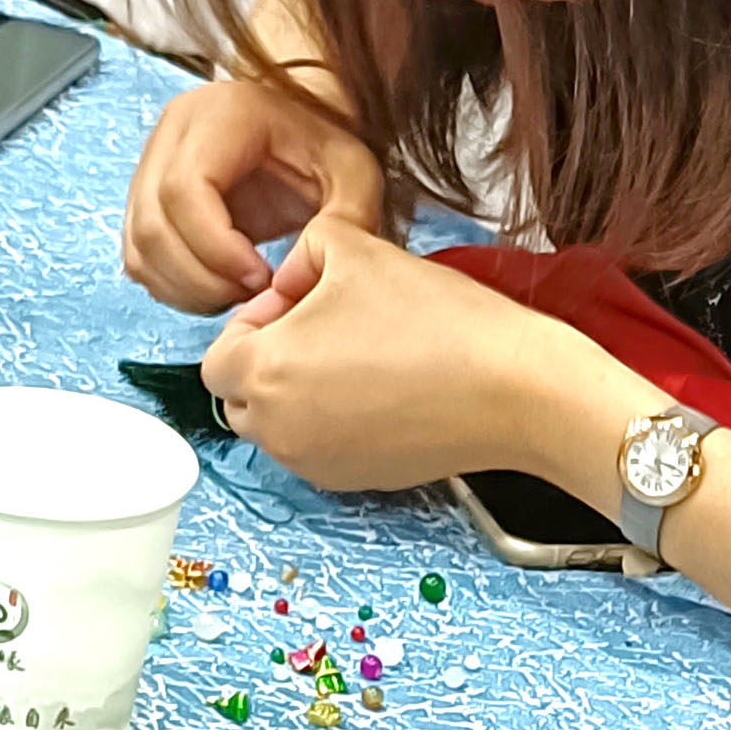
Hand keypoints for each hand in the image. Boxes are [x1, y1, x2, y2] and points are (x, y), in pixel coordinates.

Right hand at [123, 77, 385, 311]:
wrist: (302, 133)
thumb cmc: (326, 149)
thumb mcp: (356, 174)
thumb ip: (347, 220)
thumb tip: (296, 274)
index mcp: (221, 113)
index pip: (186, 188)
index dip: (217, 247)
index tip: (264, 278)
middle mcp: (172, 130)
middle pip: (154, 223)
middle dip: (202, 278)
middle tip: (253, 296)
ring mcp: (150, 163)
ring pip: (139, 246)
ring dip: (186, 289)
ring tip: (240, 295)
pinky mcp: (143, 199)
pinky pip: (138, 256)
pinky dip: (174, 287)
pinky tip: (219, 290)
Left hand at [199, 215, 651, 490]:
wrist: (513, 389)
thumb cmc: (436, 317)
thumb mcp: (357, 248)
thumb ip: (303, 249)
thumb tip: (288, 280)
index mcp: (264, 373)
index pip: (216, 357)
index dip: (253, 322)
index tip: (302, 302)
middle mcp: (278, 430)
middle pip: (242, 396)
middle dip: (271, 360)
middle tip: (330, 326)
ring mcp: (316, 464)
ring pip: (281, 424)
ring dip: (301, 391)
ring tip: (363, 354)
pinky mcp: (355, 481)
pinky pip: (320, 447)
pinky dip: (337, 420)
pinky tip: (389, 387)